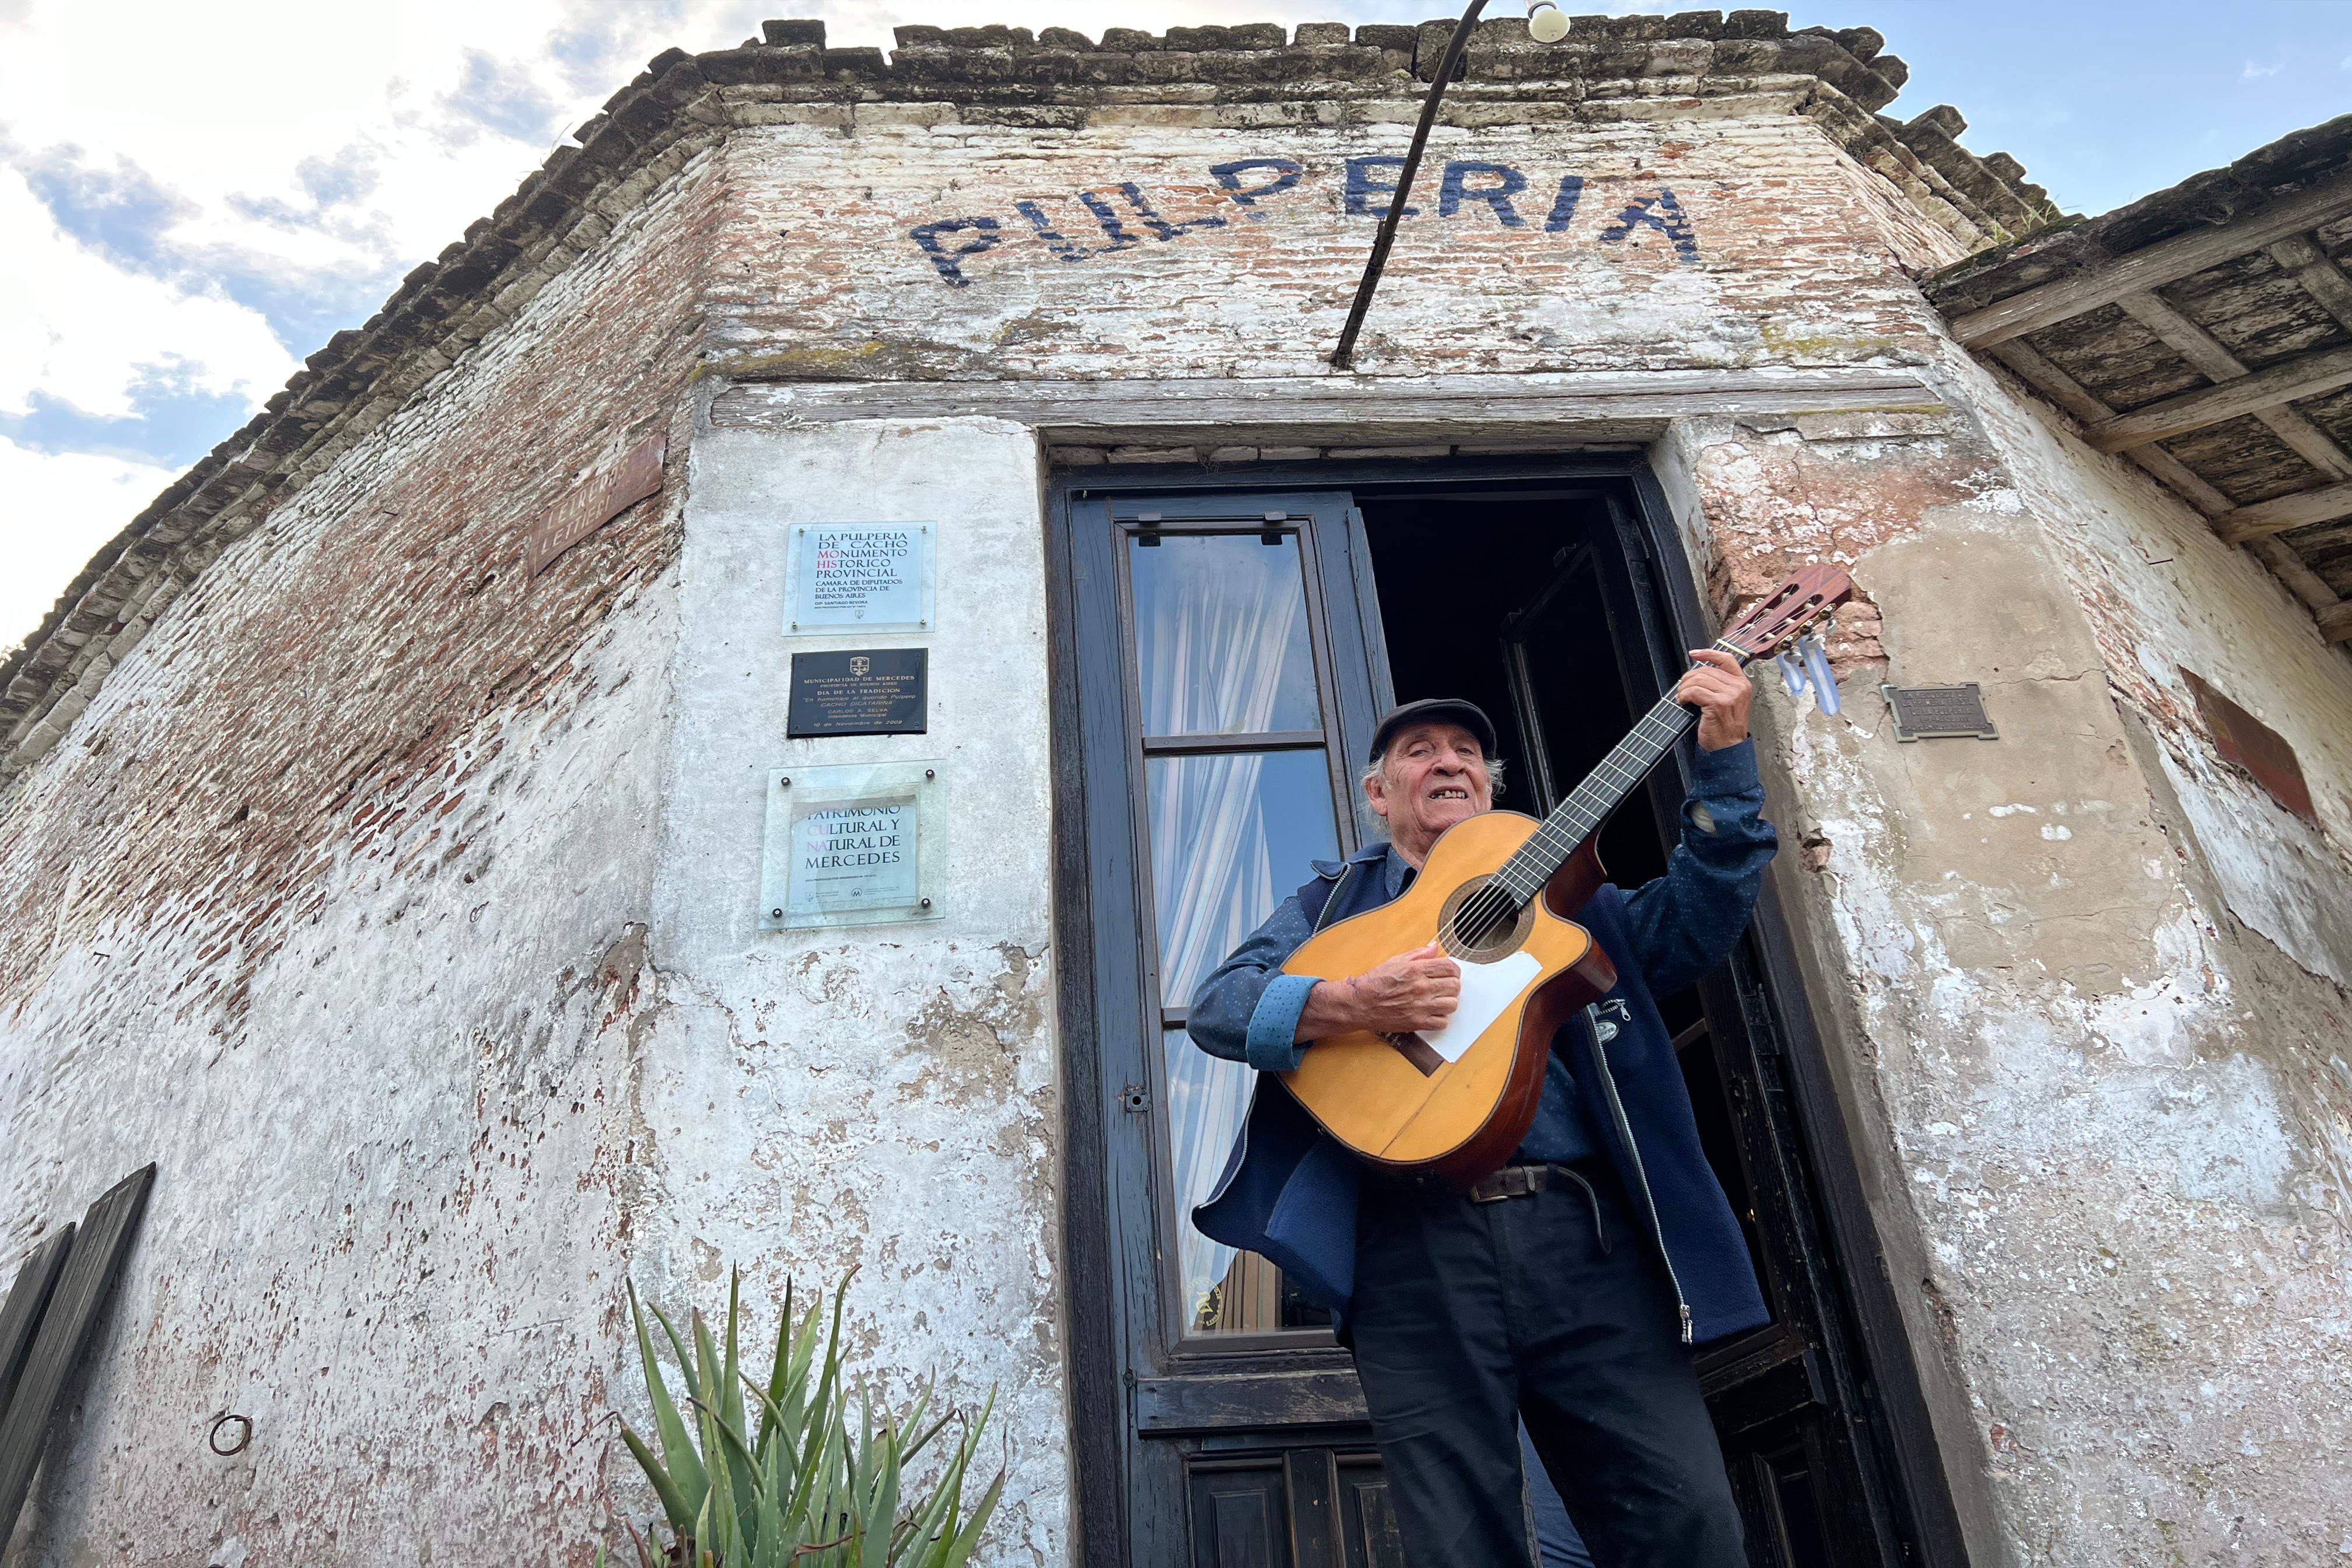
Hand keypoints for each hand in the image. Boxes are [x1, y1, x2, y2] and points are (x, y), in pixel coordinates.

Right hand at [1297, 944, 1460, 1039]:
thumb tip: (1434, 947)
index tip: (1450, 973)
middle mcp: (1421, 987)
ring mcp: (1420, 1006)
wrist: (1360, 1003)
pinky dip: (1440, 1019)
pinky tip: (1432, 1013)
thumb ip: (1418, 954)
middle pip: (1454, 986)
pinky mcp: (1417, 1022)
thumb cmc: (1375, 982)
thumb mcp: (1395, 961)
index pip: (1450, 967)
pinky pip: (1443, 1022)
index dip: (1454, 970)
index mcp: (1416, 969)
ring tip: (1439, 1000)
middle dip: (1452, 985)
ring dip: (1448, 1002)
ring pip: (1452, 1004)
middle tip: (1444, 986)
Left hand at [1678, 648, 1754, 750]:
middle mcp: (1738, 687)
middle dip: (1688, 678)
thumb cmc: (1725, 727)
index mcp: (1742, 683)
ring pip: (1699, 679)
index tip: (1694, 654)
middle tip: (1682, 689)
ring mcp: (1730, 695)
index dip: (1708, 653)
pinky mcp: (1718, 703)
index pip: (1726, 659)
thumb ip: (1719, 685)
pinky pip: (1694, 691)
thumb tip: (1697, 673)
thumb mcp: (1728, 701)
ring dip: (1684, 688)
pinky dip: (1684, 695)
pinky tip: (1682, 702)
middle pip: (1706, 670)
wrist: (1729, 747)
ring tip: (1681, 697)